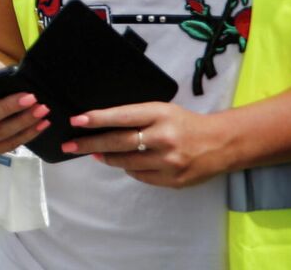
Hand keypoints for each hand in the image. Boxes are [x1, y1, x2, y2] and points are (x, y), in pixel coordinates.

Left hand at [62, 101, 233, 188]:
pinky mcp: (173, 180)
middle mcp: (163, 138)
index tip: (76, 120)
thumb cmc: (184, 123)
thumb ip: (135, 117)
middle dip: (89, 144)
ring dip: (106, 157)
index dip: (97, 119)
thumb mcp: (162, 111)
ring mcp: (169, 161)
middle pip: (118, 142)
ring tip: (94, 153)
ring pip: (125, 162)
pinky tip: (127, 162)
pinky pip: (140, 175)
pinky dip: (129, 168)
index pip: (122, 116)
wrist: (221, 143)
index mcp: (160, 114)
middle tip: (69, 145)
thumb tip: (99, 125)